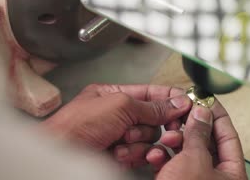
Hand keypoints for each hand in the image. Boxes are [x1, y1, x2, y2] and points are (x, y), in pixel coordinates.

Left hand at [41, 84, 191, 166]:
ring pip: (150, 138)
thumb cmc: (77, 125)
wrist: (64, 153)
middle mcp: (118, 115)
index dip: (169, 97)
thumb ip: (150, 105)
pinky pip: (143, 154)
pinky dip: (135, 155)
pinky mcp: (122, 156)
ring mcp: (120, 136)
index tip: (185, 103)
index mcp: (115, 96)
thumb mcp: (119, 105)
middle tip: (148, 128)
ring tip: (121, 142)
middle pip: (153, 118)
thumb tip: (175, 103)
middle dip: (148, 126)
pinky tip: (120, 154)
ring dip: (138, 142)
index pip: (150, 93)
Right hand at [146, 101, 246, 179]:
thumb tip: (202, 113)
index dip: (217, 115)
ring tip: (167, 138)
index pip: (229, 136)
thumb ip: (199, 134)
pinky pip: (173, 166)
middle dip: (190, 128)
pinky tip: (155, 155)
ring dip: (174, 143)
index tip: (207, 99)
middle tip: (182, 113)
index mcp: (232, 175)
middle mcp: (216, 178)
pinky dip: (163, 158)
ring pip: (187, 153)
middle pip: (206, 143)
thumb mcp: (194, 161)